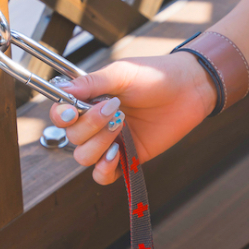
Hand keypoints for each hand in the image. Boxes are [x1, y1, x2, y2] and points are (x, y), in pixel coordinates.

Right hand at [49, 52, 215, 183]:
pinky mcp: (127, 158)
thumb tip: (64, 90)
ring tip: (121, 127)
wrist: (188, 90)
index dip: (61, 116)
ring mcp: (110, 141)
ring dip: (97, 144)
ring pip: (83, 157)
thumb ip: (92, 82)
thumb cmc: (154, 76)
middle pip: (72, 137)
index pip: (61, 114)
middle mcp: (96, 123)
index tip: (73, 111)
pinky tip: (116, 154)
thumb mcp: (122, 73)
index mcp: (89, 100)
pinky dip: (103, 169)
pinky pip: (103, 176)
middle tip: (116, 110)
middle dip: (90, 125)